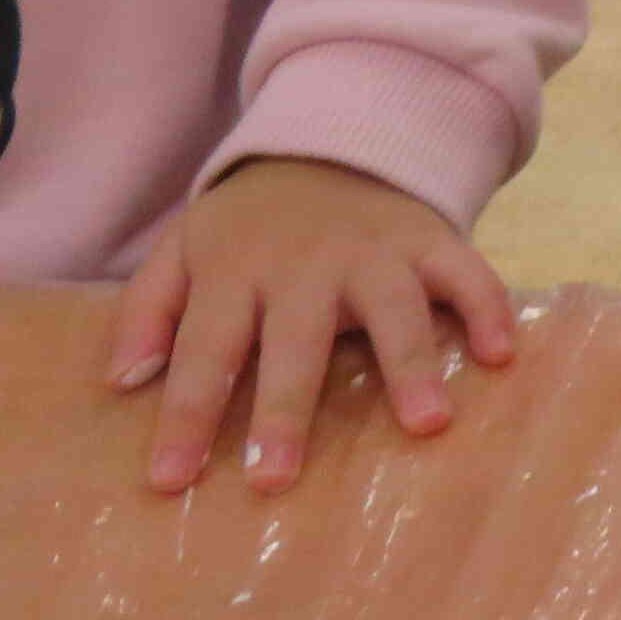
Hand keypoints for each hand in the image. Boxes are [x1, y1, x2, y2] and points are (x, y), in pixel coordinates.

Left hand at [106, 158, 514, 495]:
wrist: (330, 139)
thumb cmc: (251, 224)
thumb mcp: (182, 250)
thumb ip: (147, 311)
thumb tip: (121, 383)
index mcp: (236, 269)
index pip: (204, 348)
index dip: (184, 415)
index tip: (170, 480)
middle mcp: (306, 262)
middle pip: (295, 340)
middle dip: (285, 409)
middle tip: (276, 477)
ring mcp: (376, 250)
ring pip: (394, 307)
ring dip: (410, 364)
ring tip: (427, 424)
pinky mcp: (432, 239)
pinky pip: (467, 271)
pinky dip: (488, 308)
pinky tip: (500, 355)